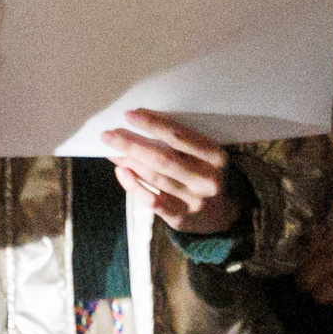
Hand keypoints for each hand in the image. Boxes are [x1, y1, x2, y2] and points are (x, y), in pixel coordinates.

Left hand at [101, 112, 240, 234]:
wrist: (224, 216)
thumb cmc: (208, 175)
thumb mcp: (208, 157)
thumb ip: (185, 144)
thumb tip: (143, 123)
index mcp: (216, 157)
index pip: (180, 136)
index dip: (153, 125)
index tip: (129, 115)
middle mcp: (207, 179)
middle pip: (162, 158)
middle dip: (132, 144)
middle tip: (108, 135)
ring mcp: (194, 200)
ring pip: (155, 177)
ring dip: (129, 162)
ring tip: (110, 150)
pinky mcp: (180, 218)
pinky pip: (151, 200)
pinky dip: (133, 185)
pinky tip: (121, 171)